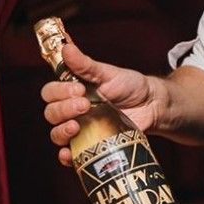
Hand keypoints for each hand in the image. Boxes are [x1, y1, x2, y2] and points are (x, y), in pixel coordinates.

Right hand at [41, 42, 159, 166]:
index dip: (59, 91)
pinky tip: (69, 153)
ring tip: (77, 126)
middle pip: (51, 113)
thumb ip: (86, 65)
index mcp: (73, 91)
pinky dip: (66, 156)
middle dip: (64, 109)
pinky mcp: (90, 145)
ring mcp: (81, 129)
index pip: (50, 92)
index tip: (79, 89)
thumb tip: (66, 47)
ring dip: (61, 131)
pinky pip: (71, 155)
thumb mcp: (109, 73)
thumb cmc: (130, 85)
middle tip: (85, 105)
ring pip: (57, 134)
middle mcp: (72, 111)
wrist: (152, 105)